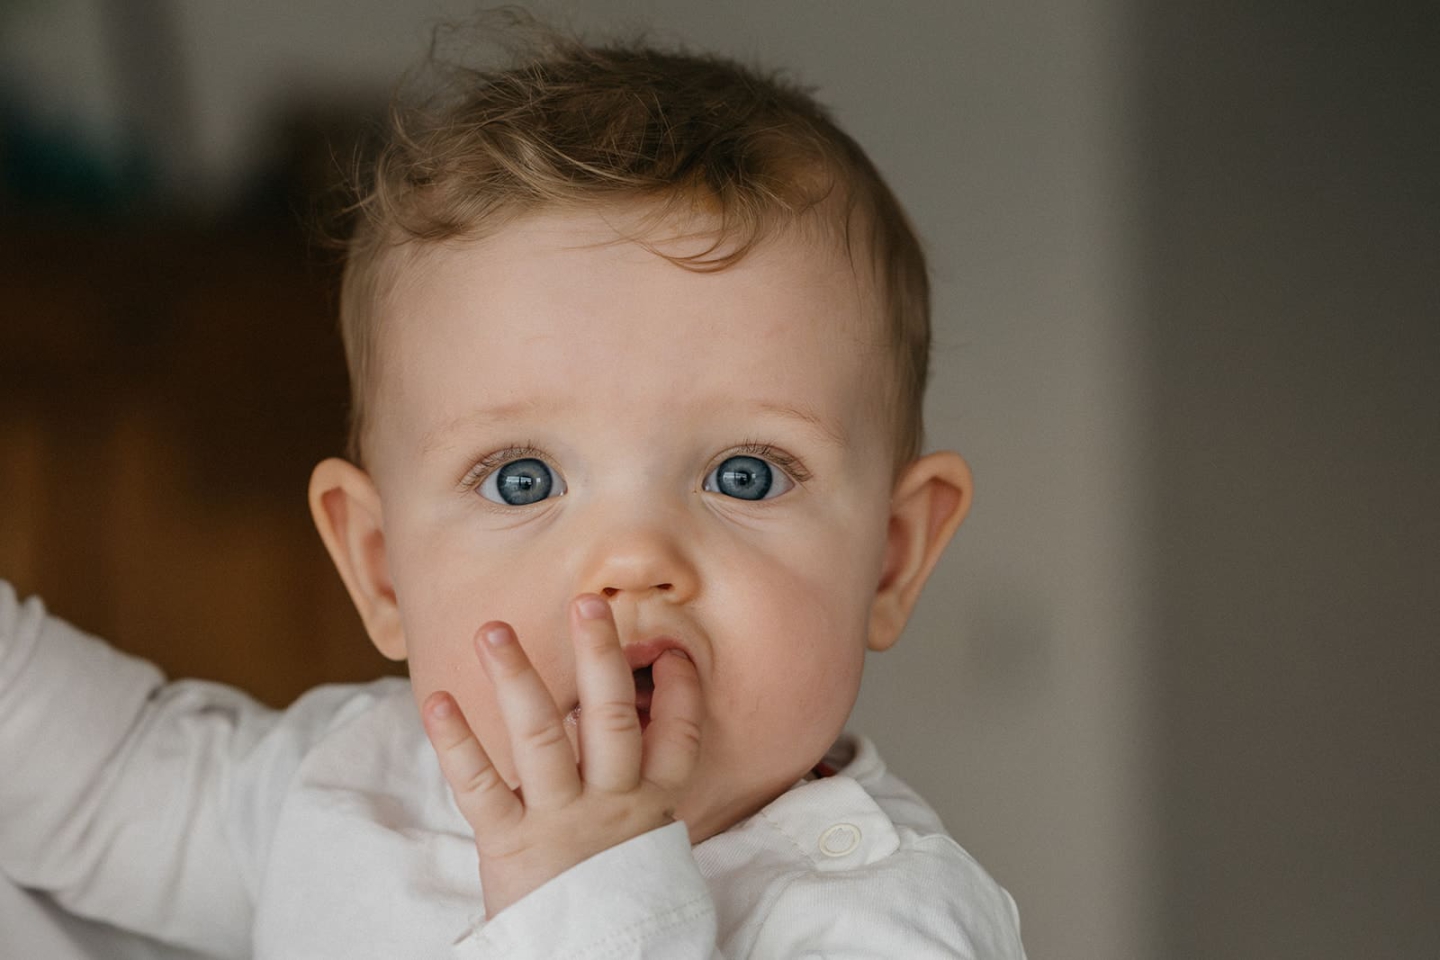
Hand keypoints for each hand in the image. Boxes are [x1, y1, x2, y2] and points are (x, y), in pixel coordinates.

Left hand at [420, 594, 703, 916]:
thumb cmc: (612, 900)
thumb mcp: (643, 848)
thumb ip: (638, 790)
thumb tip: (634, 727)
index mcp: (650, 807)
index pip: (677, 739)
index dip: (679, 692)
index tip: (671, 650)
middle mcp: (610, 806)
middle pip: (611, 720)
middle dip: (599, 657)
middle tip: (586, 602)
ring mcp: (560, 822)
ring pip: (543, 738)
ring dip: (517, 679)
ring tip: (494, 631)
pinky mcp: (510, 845)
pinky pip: (480, 786)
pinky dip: (456, 742)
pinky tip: (436, 700)